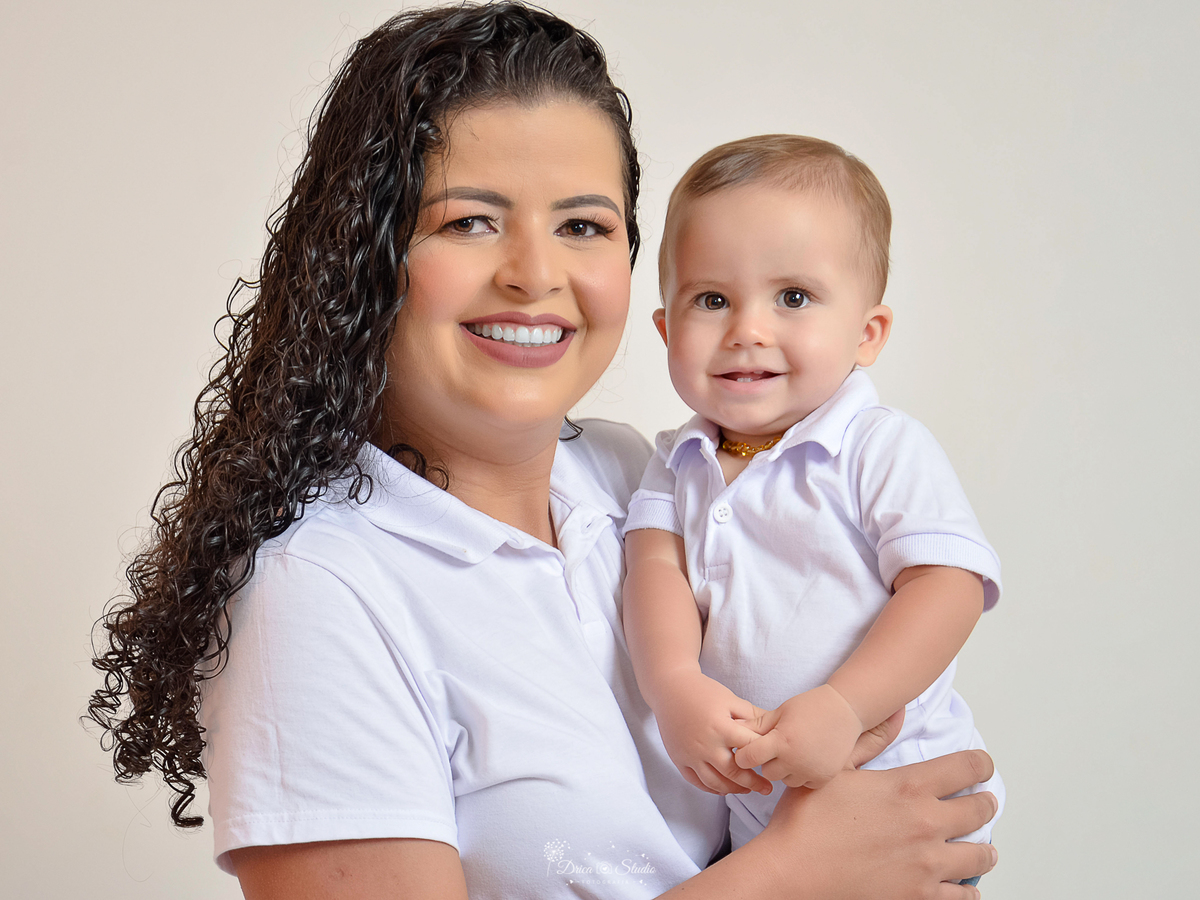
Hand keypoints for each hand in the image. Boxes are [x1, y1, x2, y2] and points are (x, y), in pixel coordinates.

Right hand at [652, 670, 772, 794]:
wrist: (670, 689)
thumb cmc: (703, 691)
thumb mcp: (730, 698)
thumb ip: (752, 716)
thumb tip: (774, 730)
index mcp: (721, 727)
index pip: (749, 749)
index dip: (764, 756)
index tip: (775, 762)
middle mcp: (705, 745)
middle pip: (734, 773)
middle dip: (753, 783)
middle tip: (768, 789)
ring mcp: (690, 755)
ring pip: (715, 783)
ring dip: (734, 789)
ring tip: (748, 790)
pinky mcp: (679, 759)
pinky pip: (697, 782)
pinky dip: (712, 788)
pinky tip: (724, 788)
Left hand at [734, 684, 862, 788]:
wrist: (846, 710)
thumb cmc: (810, 707)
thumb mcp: (780, 711)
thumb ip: (756, 725)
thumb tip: (732, 730)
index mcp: (782, 741)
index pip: (748, 759)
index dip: (744, 754)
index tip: (747, 748)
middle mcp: (796, 760)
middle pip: (766, 773)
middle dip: (767, 761)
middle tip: (777, 746)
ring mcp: (811, 771)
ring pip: (785, 780)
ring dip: (785, 769)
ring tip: (794, 750)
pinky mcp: (824, 779)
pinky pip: (803, 784)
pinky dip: (802, 774)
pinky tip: (807, 757)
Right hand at [751, 750, 998, 899]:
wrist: (791, 873)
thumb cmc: (806, 822)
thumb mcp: (833, 770)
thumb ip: (868, 741)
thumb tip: (895, 715)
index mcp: (907, 788)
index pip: (966, 768)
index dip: (980, 764)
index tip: (982, 766)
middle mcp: (925, 824)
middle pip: (980, 810)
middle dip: (985, 803)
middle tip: (982, 803)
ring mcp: (926, 864)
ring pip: (980, 855)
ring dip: (982, 848)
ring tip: (980, 847)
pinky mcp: (920, 896)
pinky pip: (963, 895)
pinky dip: (967, 889)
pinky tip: (963, 885)